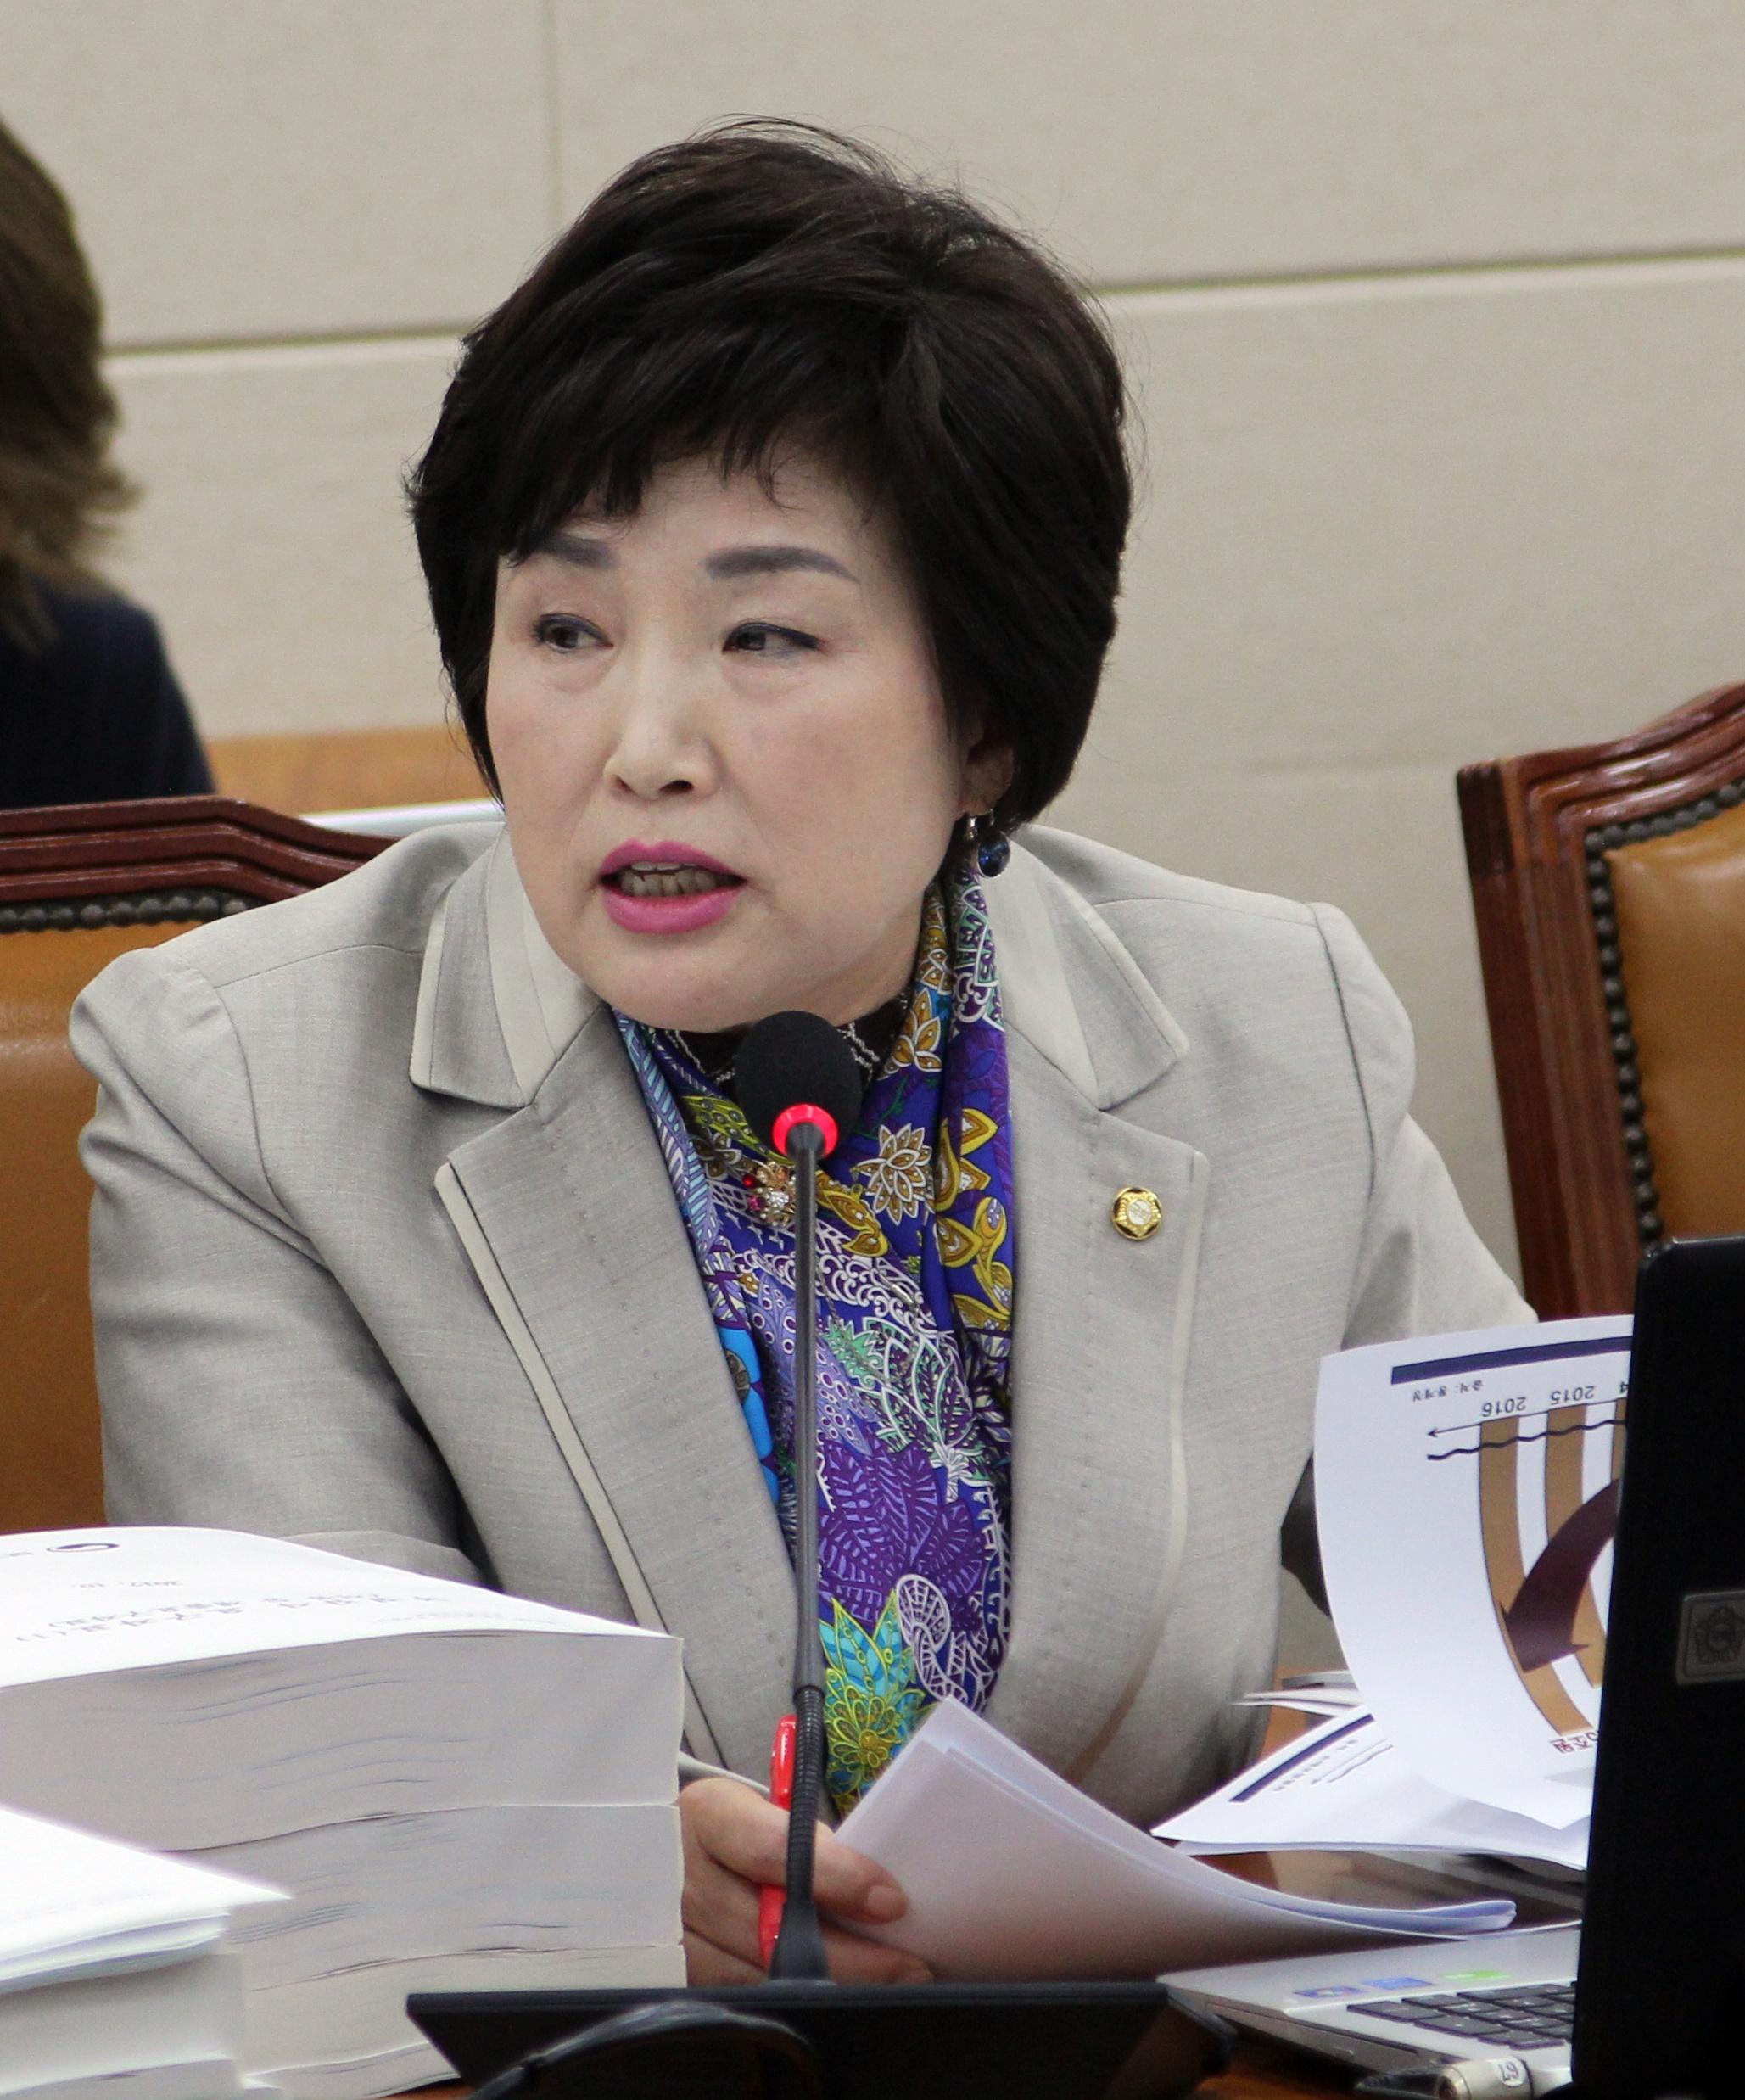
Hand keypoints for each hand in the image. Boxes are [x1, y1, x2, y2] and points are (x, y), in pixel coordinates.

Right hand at [679, 1774, 930, 1983]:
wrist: (660, 1852)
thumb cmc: (726, 1828)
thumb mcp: (756, 1811)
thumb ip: (801, 1841)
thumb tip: (868, 1891)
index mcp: (708, 1815)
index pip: (774, 1850)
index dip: (836, 1877)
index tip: (889, 1901)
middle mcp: (682, 1876)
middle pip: (771, 1928)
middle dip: (849, 1953)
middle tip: (908, 1964)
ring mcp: (672, 1934)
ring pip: (758, 1974)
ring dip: (830, 1984)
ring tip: (887, 1984)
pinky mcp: (676, 1974)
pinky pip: (742, 1995)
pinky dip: (794, 1997)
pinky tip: (834, 1994)